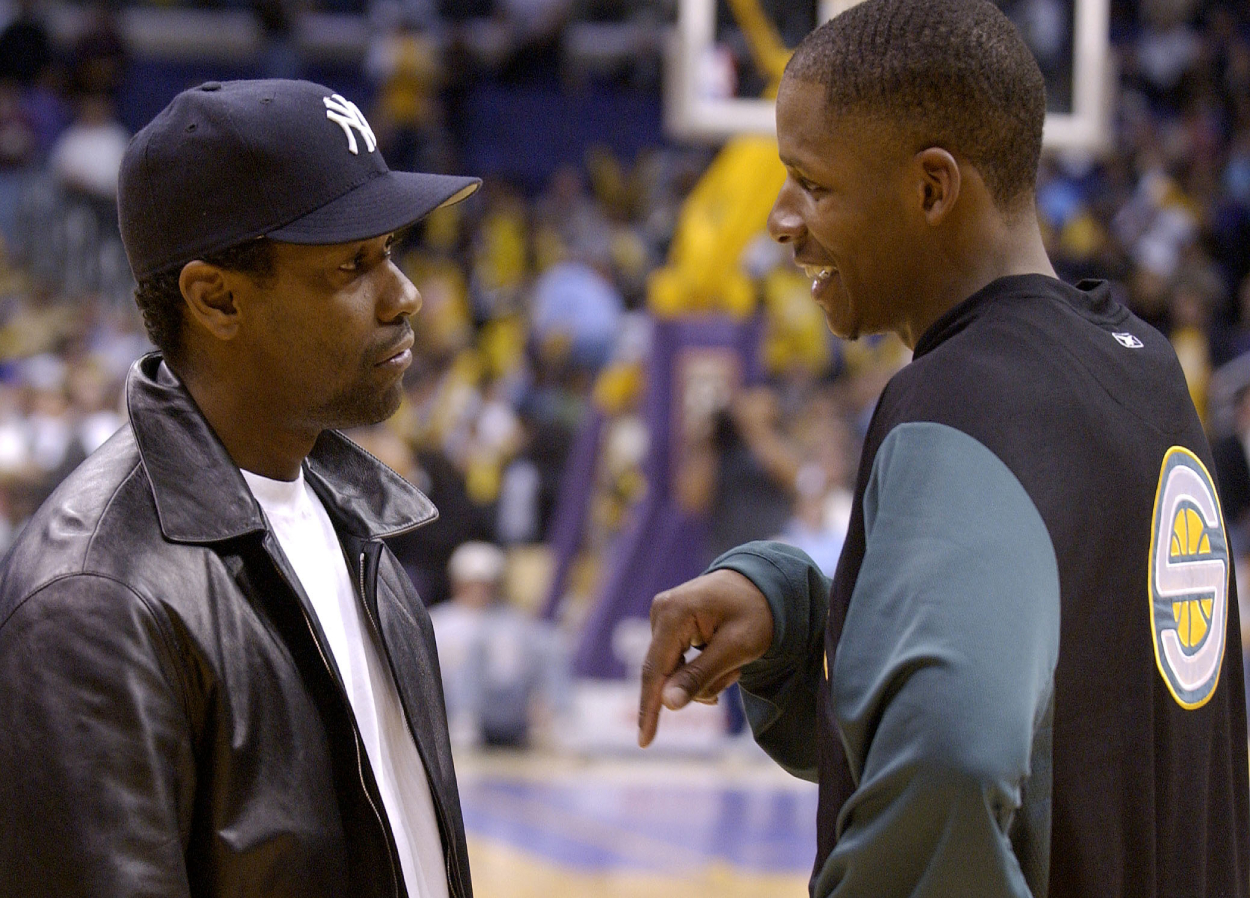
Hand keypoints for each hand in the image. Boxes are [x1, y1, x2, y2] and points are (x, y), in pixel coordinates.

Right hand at [637, 568, 773, 746]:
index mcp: (674, 613)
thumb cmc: (757, 612)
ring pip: (672, 672)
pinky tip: (721, 659)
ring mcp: (663, 616)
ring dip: (703, 679)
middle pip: (665, 674)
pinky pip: (676, 662)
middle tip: (734, 674)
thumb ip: (701, 675)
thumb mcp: (737, 647)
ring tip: (732, 663)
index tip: (644, 742)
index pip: (655, 670)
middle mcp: (661, 612)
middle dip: (698, 686)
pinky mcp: (669, 624)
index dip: (649, 709)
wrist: (765, 583)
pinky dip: (699, 669)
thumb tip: (668, 704)